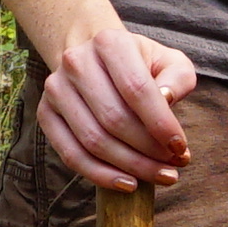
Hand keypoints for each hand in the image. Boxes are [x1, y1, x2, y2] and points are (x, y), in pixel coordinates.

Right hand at [31, 17, 197, 192]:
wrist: (97, 59)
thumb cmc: (140, 65)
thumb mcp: (168, 61)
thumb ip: (178, 77)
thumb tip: (167, 100)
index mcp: (109, 43)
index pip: (137, 89)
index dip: (160, 124)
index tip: (181, 148)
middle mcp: (76, 62)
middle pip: (114, 119)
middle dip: (148, 151)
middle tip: (174, 168)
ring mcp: (56, 89)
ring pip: (93, 141)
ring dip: (130, 166)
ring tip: (160, 176)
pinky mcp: (46, 114)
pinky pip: (71, 154)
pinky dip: (101, 175)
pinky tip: (129, 183)